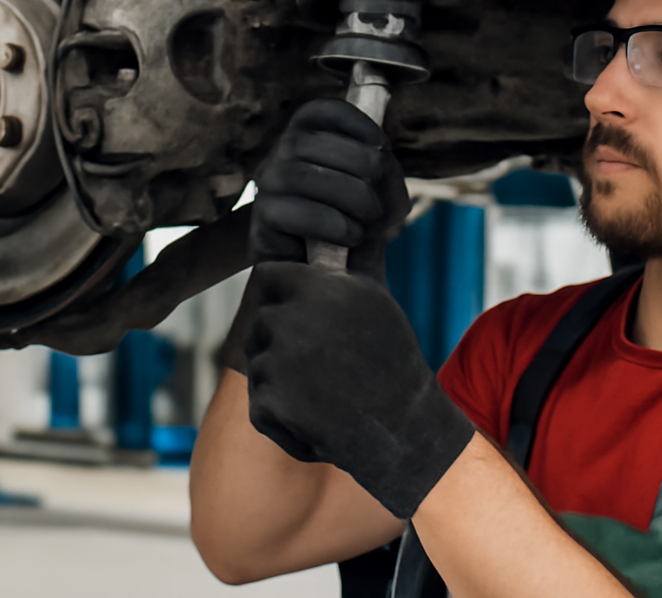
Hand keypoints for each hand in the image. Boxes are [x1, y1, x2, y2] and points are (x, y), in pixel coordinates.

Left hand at [244, 261, 474, 519]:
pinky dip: (282, 415)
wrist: (402, 429)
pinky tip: (317, 416)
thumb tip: (340, 232)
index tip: (298, 311)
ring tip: (324, 388)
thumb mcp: (374, 298)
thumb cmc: (391, 358)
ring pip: (258, 361)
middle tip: (320, 360)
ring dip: (281, 377)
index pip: (267, 275)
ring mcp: (278, 361)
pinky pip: (260, 402)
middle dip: (279, 337)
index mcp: (318, 287)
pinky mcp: (270, 402)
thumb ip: (346, 264)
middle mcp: (293, 319)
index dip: (280, 293)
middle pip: (259, 319)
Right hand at [249, 99, 409, 280]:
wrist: (336, 275)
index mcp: (308, 136)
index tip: (382, 147)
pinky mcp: (263, 221)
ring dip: (348, 198)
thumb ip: (387, 173)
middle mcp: (281, 154)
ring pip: (301, 175)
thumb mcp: (385, 193)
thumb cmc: (358, 222)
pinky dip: (331, 224)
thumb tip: (378, 160)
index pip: (321, 111)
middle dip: (360, 168)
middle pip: (312, 142)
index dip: (355, 123)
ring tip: (367, 220)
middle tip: (378, 200)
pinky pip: (290, 212)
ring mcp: (268, 186)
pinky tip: (350, 236)